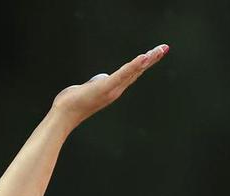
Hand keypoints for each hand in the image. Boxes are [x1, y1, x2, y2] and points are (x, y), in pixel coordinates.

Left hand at [52, 44, 168, 128]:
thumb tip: (101, 78)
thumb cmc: (73, 103)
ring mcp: (111, 89)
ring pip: (132, 72)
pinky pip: (122, 74)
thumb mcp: (89, 88)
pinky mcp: (105, 87)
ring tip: (158, 51)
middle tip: (165, 48)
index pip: (132, 73)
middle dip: (152, 59)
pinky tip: (143, 58)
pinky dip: (134, 66)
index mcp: (113, 89)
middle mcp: (116, 90)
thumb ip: (97, 82)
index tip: (156, 53)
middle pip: (137, 71)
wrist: (64, 114)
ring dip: (146, 60)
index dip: (145, 63)